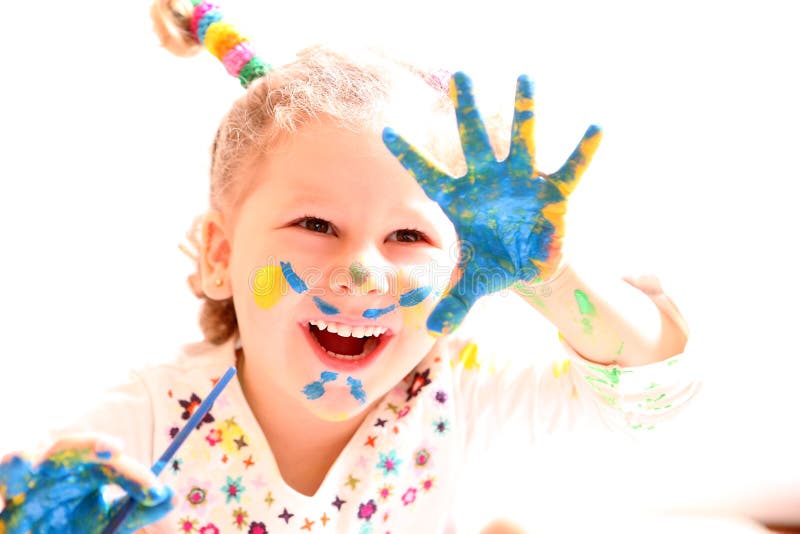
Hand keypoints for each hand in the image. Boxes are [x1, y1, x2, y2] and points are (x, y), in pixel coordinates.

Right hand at [0, 434, 172, 533]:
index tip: (155, 490)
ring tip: (29, 461)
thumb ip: (137, 512)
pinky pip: (2, 479)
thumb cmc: (70, 528)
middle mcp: (54, 469)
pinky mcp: (3, 499)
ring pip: (20, 460)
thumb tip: (171, 497)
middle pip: (69, 448)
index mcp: (84, 471)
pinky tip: (11, 480)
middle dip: (89, 447)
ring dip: (23, 460)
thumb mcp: (105, 524)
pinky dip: (6, 477)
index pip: (111, 463)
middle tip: (114, 450)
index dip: (134, 475)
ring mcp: (22, 483)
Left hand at [383, 72, 600, 333]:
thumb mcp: (474, 283)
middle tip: (458, 77)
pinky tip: (596, 128)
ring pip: (522, 141)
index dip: (410, 155)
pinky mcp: (553, 192)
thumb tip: (429, 330)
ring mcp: (522, 183)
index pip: (430, 174)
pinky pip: (571, 169)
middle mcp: (489, 182)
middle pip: (474, 141)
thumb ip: (454, 300)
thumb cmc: (494, 263)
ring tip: (524, 79)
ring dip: (524, 112)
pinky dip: (583, 151)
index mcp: (462, 201)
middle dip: (467, 111)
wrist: (527, 263)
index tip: (385, 131)